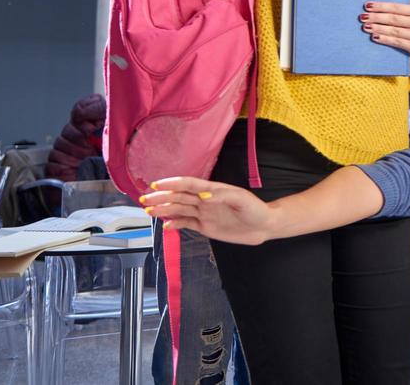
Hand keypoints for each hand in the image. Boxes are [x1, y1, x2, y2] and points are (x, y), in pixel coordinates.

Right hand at [142, 177, 275, 243]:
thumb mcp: (242, 200)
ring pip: (180, 210)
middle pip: (180, 197)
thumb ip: (223, 196)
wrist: (263, 226)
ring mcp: (204, 213)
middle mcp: (205, 200)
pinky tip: (165, 225)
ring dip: (164, 209)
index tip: (157, 184)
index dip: (173, 183)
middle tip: (146, 199)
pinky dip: (175, 224)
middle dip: (162, 197)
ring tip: (149, 210)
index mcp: (213, 190)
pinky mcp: (206, 226)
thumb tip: (204, 196)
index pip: (189, 185)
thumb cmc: (255, 209)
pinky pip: (187, 223)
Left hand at [361, 2, 409, 63]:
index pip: (396, 7)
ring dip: (378, 28)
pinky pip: (397, 42)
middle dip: (376, 17)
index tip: (367, 6)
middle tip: (363, 17)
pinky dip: (384, 39)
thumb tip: (375, 8)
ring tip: (366, 26)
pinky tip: (374, 37)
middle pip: (393, 18)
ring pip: (394, 30)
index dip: (381, 6)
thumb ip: (399, 12)